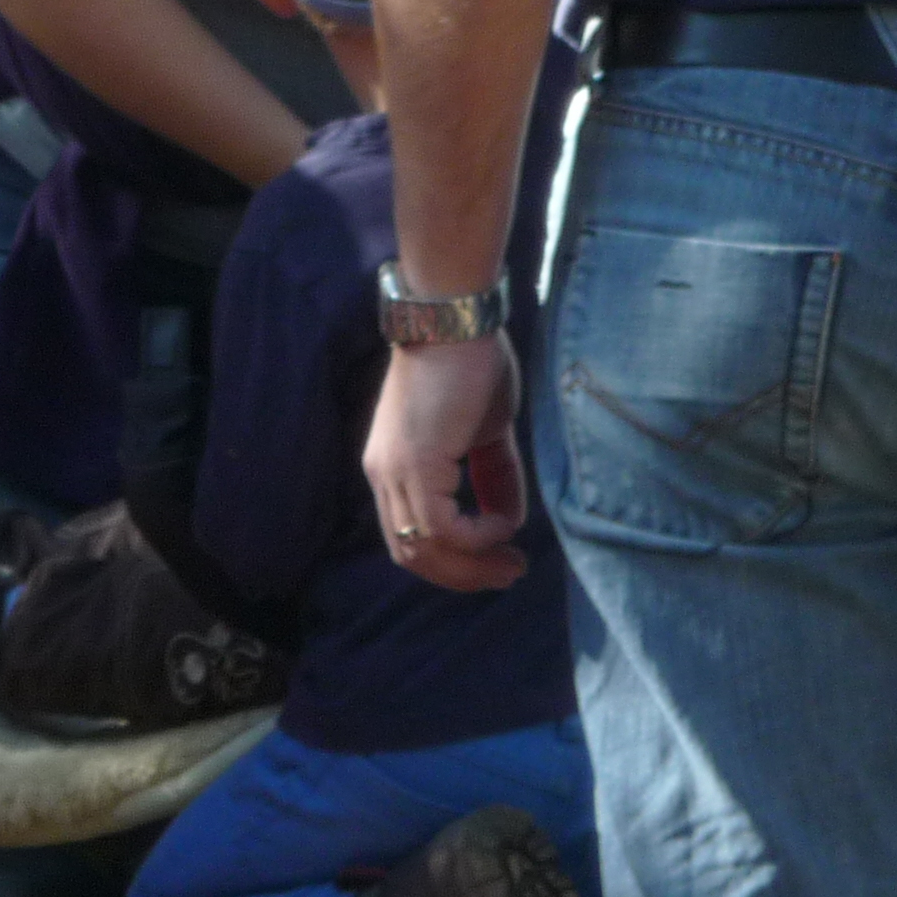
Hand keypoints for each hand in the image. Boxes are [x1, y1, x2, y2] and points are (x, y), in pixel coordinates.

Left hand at [362, 329, 529, 592]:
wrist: (455, 321)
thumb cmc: (471, 365)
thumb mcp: (486, 433)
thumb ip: (491, 476)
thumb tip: (507, 522)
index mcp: (392, 466)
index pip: (409, 536)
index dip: (453, 560)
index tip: (501, 558)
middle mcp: (383, 474)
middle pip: (411, 553)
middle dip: (463, 575)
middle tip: (509, 572)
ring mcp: (394, 470)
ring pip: (421, 548)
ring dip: (471, 565)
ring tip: (512, 561)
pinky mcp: (414, 462)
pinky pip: (442, 528)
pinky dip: (476, 537)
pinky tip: (502, 524)